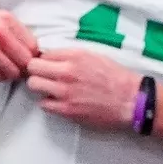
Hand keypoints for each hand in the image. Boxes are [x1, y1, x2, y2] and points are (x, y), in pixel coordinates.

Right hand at [0, 2, 38, 81]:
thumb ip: (14, 31)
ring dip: (11, 74)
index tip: (28, 59)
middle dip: (24, 67)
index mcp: (6, 20)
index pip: (32, 46)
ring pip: (12, 71)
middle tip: (19, 68)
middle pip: (25, 61)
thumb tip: (33, 51)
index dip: (32, 56)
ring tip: (6, 69)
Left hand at [26, 48, 142, 130]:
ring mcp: (65, 92)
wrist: (130, 100)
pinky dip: (49, 103)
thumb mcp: (93, 56)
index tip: (47, 66)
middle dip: (36, 72)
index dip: (43, 60)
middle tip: (43, 77)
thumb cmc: (115, 78)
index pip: (42, 54)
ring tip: (50, 89)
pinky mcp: (67, 110)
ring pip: (34, 85)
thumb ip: (71, 56)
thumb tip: (52, 57)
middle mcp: (67, 72)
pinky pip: (44, 104)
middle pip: (32, 68)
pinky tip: (59, 101)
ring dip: (40, 87)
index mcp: (74, 56)